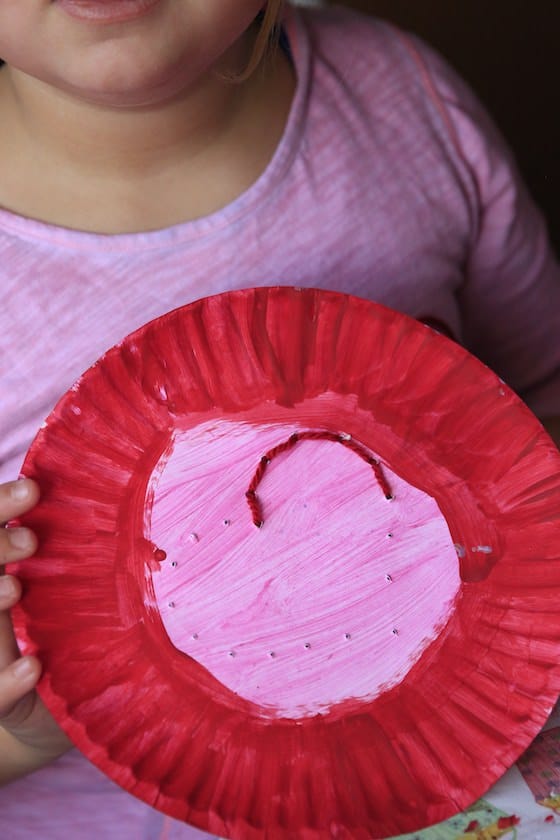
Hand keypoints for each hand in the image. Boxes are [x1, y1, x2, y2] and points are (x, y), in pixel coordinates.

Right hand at [0, 479, 71, 781]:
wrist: (48, 714)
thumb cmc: (66, 634)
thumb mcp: (67, 594)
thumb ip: (71, 559)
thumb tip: (107, 501)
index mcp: (2, 577)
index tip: (31, 490)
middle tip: (29, 540)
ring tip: (14, 587)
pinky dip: (7, 682)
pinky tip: (32, 666)